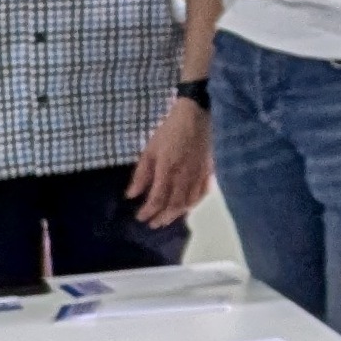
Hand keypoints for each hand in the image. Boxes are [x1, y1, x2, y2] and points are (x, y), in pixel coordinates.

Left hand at [125, 95, 211, 228]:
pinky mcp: (209, 172)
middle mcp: (184, 177)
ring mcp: (198, 176)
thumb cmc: (170, 130)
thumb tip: (131, 195)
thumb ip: (141, 174)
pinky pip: (203, 193)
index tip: (139, 217)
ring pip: (189, 202)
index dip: (148, 211)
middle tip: (153, 225)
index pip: (157, 199)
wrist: (198, 115)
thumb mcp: (149, 150)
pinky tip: (188, 206)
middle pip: (174, 205)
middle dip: (162, 217)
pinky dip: (194, 203)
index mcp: (167, 171)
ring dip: (177, 214)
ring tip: (168, 219)